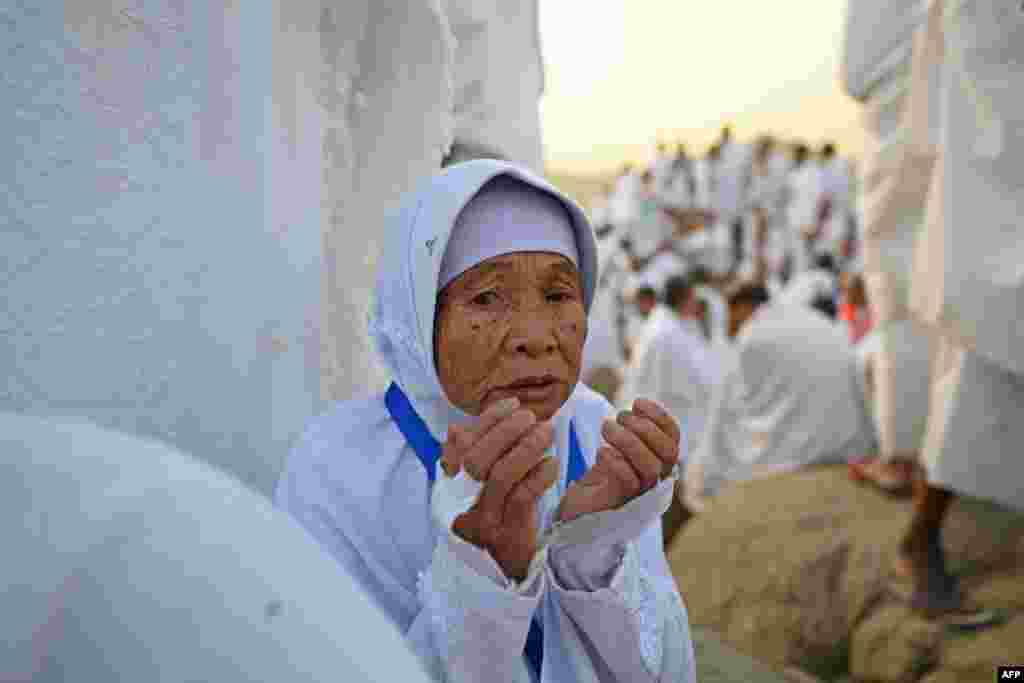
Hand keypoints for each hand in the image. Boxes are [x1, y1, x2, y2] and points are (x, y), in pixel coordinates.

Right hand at [440, 398, 560, 580]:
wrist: (505, 575)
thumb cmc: (494, 521)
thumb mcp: (476, 490)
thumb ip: (470, 459)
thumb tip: (457, 428)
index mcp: (450, 488)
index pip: (462, 445)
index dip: (487, 421)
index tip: (512, 404)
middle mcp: (461, 504)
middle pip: (478, 460)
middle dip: (506, 431)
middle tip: (531, 417)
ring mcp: (484, 521)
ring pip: (501, 476)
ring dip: (526, 448)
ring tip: (547, 432)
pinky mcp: (508, 535)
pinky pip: (523, 498)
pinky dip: (540, 476)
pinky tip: (553, 464)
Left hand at [556, 398, 679, 522]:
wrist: (576, 510)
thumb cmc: (599, 478)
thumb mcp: (618, 449)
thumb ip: (632, 433)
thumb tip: (638, 408)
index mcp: (658, 464)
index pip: (673, 439)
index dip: (660, 417)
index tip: (638, 402)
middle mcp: (655, 481)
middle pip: (668, 452)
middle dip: (645, 427)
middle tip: (619, 417)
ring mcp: (640, 495)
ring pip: (651, 467)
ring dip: (628, 441)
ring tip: (606, 428)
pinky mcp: (620, 504)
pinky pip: (629, 482)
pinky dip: (616, 462)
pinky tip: (601, 452)